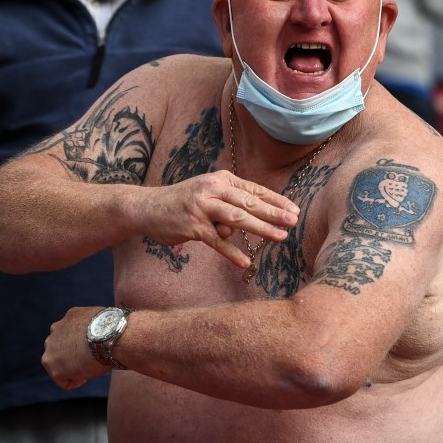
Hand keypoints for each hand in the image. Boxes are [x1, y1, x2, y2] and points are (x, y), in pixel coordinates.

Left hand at [43, 306, 110, 389]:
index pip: (70, 332)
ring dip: (72, 368)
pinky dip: (75, 381)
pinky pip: (63, 380)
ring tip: (89, 369)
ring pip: (58, 364)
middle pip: (59, 347)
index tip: (94, 349)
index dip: (82, 343)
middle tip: (89, 360)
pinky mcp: (54, 368)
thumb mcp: (102, 319)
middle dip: (71, 355)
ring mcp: (51, 349)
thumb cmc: (115, 329)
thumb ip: (94, 326)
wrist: (111, 337)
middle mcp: (56, 330)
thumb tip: (103, 333)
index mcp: (69, 317)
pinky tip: (87, 376)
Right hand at [135, 171, 299, 269]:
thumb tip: (254, 221)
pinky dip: (231, 252)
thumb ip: (231, 205)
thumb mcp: (209, 195)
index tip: (294, 210)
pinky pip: (216, 241)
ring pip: (238, 218)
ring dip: (261, 228)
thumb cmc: (183, 202)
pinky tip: (246, 262)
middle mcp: (213, 190)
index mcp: (221, 180)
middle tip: (294, 220)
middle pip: (249, 202)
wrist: (147, 207)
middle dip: (274, 213)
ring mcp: (202, 208)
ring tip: (280, 237)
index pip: (254, 190)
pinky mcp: (193, 226)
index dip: (276, 201)